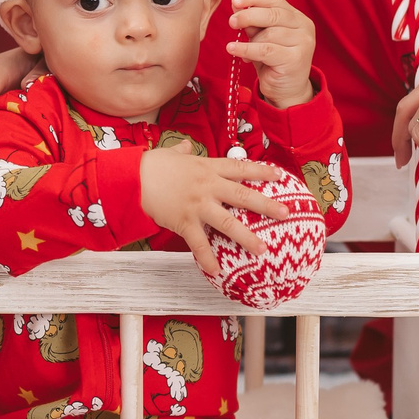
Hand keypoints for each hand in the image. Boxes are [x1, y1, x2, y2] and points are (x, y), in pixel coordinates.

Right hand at [138, 148, 291, 279]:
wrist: (132, 178)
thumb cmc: (151, 165)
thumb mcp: (171, 154)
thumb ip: (182, 152)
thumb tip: (186, 146)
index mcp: (207, 168)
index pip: (239, 168)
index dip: (261, 171)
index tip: (279, 175)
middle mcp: (207, 186)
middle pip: (243, 196)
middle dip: (267, 205)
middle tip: (286, 213)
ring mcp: (197, 205)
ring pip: (228, 222)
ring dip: (246, 237)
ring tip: (262, 250)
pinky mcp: (183, 221)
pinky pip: (199, 243)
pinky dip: (207, 258)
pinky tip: (216, 271)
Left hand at [224, 0, 316, 108]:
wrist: (286, 91)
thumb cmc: (272, 61)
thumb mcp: (261, 38)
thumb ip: (253, 23)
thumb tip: (236, 6)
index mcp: (296, 17)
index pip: (274, 0)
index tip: (234, 1)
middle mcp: (304, 27)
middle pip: (273, 14)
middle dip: (248, 16)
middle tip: (231, 22)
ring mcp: (303, 43)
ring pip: (269, 34)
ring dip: (250, 41)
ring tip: (238, 48)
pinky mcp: (296, 59)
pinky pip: (266, 50)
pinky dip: (246, 49)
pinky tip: (233, 49)